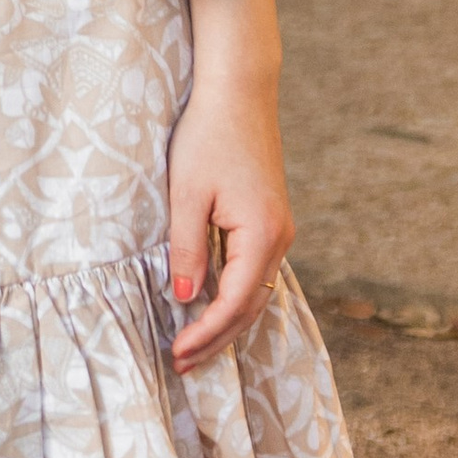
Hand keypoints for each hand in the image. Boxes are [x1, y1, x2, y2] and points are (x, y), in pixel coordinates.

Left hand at [164, 69, 295, 368]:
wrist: (240, 91)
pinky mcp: (271, 221)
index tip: (177, 353)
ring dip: (226, 322)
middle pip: (250, 307)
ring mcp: (280, 231)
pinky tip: (212, 309)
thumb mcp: (187, 192)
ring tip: (193, 348)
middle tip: (181, 365)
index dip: (205, 333)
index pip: (235, 303)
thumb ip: (186, 247)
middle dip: (216, 339)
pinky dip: (235, 298)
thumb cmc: (207, 135)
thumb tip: (186, 297)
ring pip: (256, 294)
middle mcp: (280, 239)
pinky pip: (256, 274)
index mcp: (262, 235)